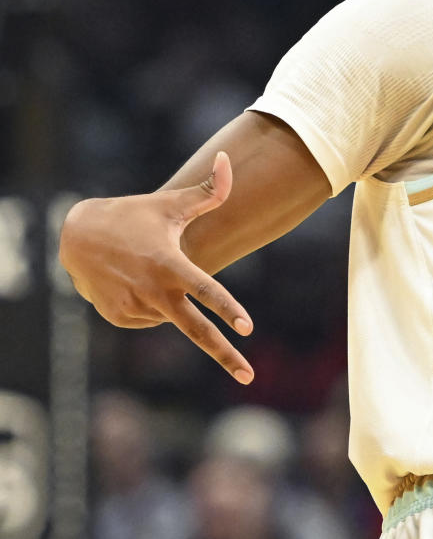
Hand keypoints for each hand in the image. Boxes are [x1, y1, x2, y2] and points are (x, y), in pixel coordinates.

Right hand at [59, 151, 254, 382]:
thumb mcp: (170, 203)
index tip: (247, 328)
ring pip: (170, 315)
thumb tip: (229, 160)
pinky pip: (150, 318)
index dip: (227, 308)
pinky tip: (134, 282)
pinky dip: (151, 304)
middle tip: (249, 377)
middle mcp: (153, 291)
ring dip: (169, 299)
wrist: (77, 235)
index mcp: (170, 265)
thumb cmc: (134, 216)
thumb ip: (209, 190)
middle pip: (195, 331)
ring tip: (146, 269)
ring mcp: (134, 308)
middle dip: (225, 356)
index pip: (205, 290)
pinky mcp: (119, 317)